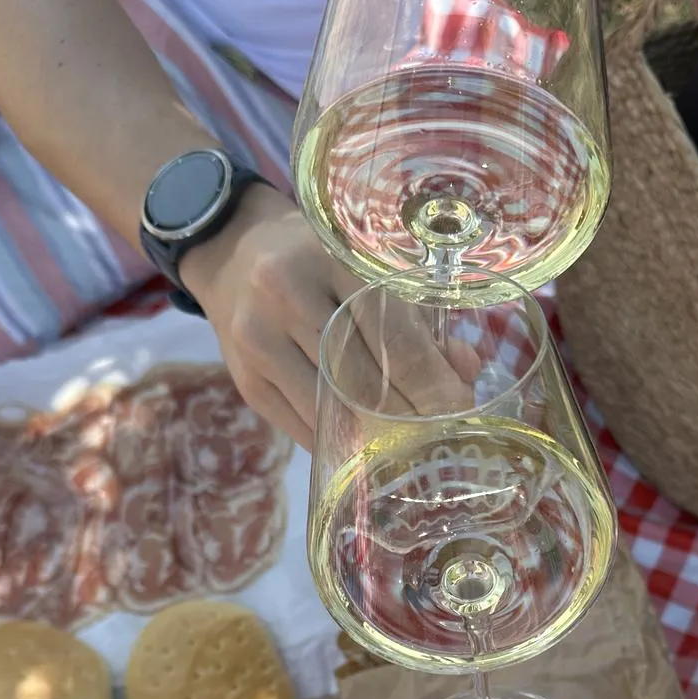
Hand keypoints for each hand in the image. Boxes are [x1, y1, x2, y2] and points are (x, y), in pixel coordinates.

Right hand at [183, 184, 480, 447]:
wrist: (232, 251)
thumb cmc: (318, 259)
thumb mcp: (367, 267)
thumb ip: (420, 317)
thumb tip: (465, 372)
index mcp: (329, 258)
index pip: (390, 335)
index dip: (430, 382)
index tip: (460, 409)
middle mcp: (285, 295)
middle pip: (362, 378)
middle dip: (411, 415)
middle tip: (444, 435)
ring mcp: (258, 341)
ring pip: (330, 410)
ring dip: (376, 437)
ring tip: (411, 446)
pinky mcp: (246, 382)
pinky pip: (302, 426)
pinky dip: (341, 441)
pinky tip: (366, 447)